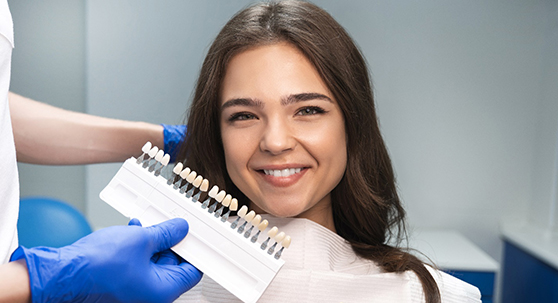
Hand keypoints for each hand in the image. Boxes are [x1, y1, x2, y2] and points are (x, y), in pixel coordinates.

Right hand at [10, 218, 201, 302]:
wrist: (62, 274)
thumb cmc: (97, 266)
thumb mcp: (141, 239)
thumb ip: (166, 233)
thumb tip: (179, 229)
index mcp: (162, 292)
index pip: (191, 272)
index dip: (193, 251)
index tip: (191, 236)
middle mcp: (149, 297)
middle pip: (171, 266)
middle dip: (169, 243)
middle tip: (168, 225)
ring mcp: (134, 293)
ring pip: (152, 264)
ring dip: (150, 243)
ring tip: (144, 226)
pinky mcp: (120, 287)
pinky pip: (136, 267)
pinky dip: (137, 250)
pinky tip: (131, 233)